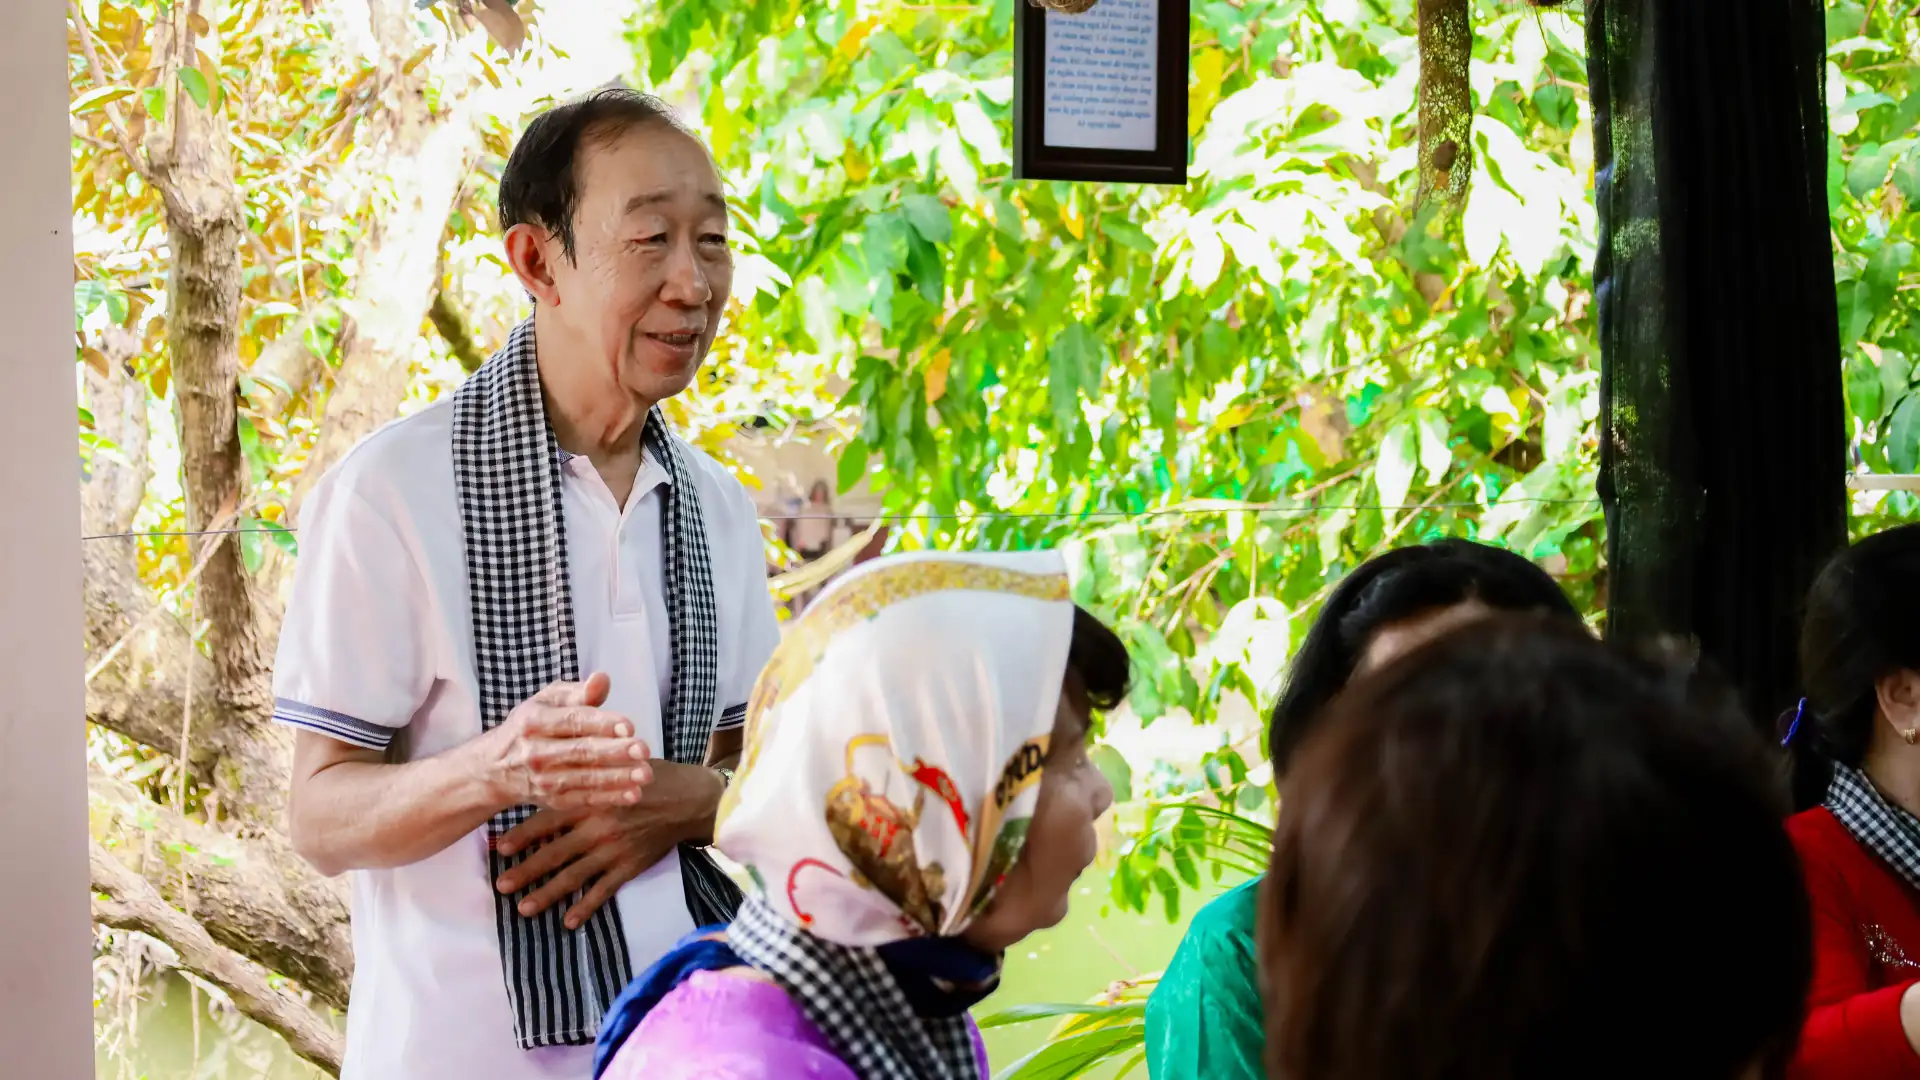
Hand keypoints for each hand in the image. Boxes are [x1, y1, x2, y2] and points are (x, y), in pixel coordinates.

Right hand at [475, 672, 652, 811]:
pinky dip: (610, 798)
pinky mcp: (553, 801)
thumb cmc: (531, 726)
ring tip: (645, 774)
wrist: (495, 768)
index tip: (629, 726)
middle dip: (615, 752)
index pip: (572, 721)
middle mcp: (536, 752)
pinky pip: (585, 800)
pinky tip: (633, 794)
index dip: (601, 724)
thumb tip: (602, 678)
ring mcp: (544, 780)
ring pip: (585, 779)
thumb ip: (578, 692)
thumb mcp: (546, 701)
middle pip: (581, 752)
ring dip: (617, 778)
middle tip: (644, 750)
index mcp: (534, 721)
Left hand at [493, 762, 725, 927]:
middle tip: (501, 885)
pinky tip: (568, 922)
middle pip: (554, 853)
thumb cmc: (649, 778)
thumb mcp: (615, 765)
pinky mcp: (630, 866)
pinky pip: (604, 891)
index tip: (499, 847)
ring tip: (524, 908)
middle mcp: (598, 828)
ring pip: (574, 877)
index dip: (523, 835)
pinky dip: (586, 907)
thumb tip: (552, 772)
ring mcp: (614, 850)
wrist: (689, 799)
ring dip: (547, 894)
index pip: (548, 819)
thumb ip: (586, 772)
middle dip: (526, 871)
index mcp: (592, 800)